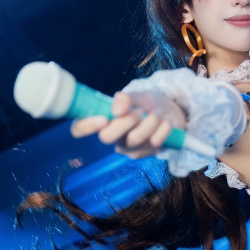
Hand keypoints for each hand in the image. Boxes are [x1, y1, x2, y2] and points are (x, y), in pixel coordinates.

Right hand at [70, 89, 186, 158]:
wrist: (171, 112)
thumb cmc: (147, 103)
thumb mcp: (137, 95)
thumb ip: (126, 99)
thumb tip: (116, 109)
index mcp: (102, 121)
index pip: (79, 128)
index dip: (86, 126)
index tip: (104, 118)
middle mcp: (111, 137)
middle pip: (107, 137)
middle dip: (126, 121)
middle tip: (139, 111)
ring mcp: (128, 149)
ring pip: (135, 139)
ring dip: (150, 121)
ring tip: (157, 112)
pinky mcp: (145, 154)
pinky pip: (154, 142)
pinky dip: (163, 128)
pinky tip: (166, 123)